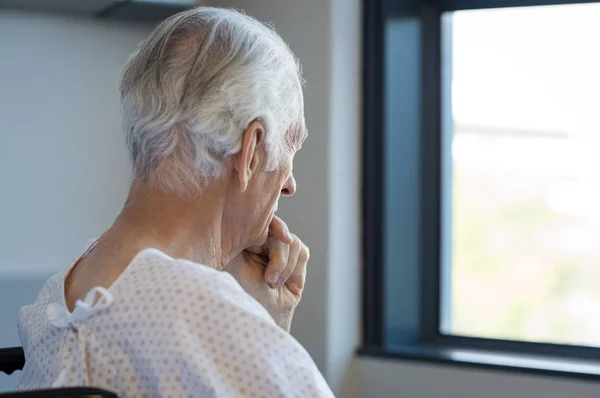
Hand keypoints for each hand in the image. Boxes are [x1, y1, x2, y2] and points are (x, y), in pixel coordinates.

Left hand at [225, 216, 308, 330]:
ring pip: (293, 243)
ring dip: (285, 268)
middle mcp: (266, 239)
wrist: (265, 313)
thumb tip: (250, 219)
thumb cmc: (247, 292)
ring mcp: (283, 248)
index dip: (275, 225)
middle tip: (270, 279)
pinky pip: (302, 253)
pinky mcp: (298, 257)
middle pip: (280, 231)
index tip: (282, 236)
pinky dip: (294, 271)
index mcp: (248, 237)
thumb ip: (246, 240)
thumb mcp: (241, 264)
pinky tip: (285, 283)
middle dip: (278, 257)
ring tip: (273, 284)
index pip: (264, 220)